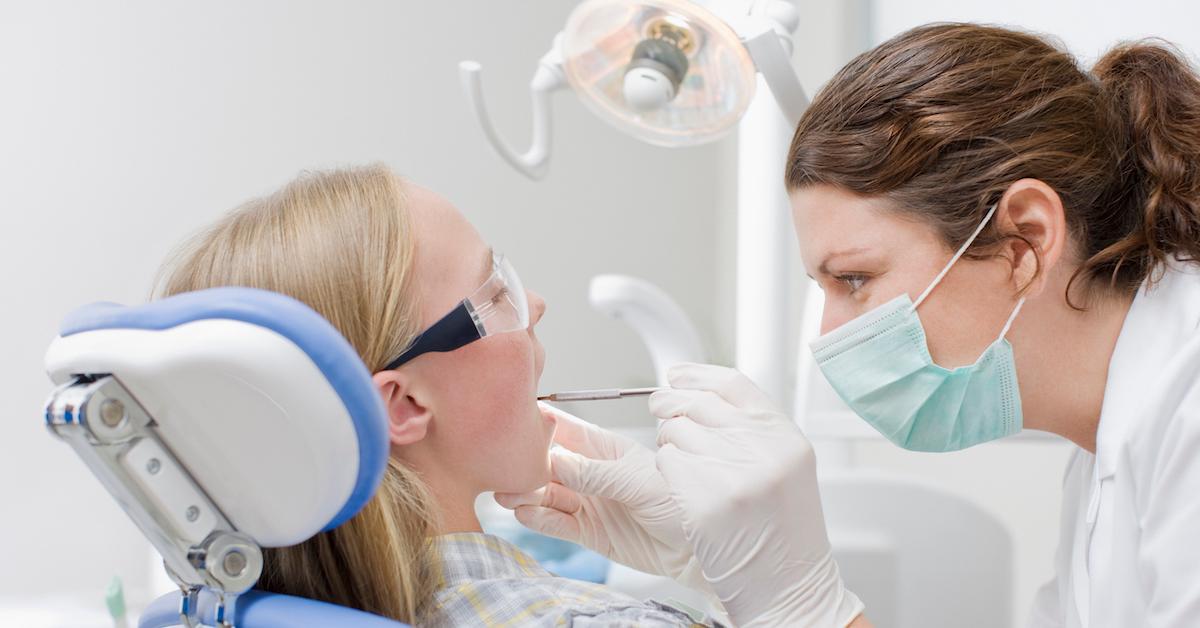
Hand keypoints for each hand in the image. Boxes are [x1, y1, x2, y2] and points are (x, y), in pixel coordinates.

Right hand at [494, 403, 702, 583]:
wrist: (696, 548)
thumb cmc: (680, 503)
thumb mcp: (638, 483)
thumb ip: (596, 474)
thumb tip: (558, 461)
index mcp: (608, 450)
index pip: (569, 431)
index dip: (543, 425)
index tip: (516, 420)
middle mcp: (594, 474)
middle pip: (551, 464)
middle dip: (527, 465)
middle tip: (505, 467)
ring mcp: (589, 503)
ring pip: (549, 494)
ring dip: (527, 493)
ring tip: (507, 493)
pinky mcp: (589, 532)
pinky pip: (557, 523)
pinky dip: (539, 519)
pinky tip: (524, 513)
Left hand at [652, 363, 863, 627]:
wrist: (788, 583)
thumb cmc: (783, 527)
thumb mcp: (784, 464)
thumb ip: (751, 427)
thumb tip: (697, 390)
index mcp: (784, 435)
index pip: (732, 383)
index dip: (697, 375)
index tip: (676, 374)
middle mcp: (762, 450)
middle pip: (696, 403)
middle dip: (670, 404)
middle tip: (660, 409)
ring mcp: (732, 475)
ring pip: (675, 431)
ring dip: (669, 443)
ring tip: (686, 466)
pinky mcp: (704, 501)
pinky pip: (665, 462)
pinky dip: (666, 470)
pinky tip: (682, 487)